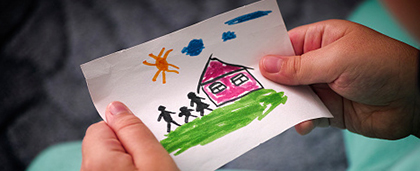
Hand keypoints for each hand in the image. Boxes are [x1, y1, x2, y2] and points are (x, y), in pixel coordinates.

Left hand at [81, 101, 178, 169]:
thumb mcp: (154, 159)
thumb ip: (133, 131)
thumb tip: (115, 107)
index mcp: (98, 160)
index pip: (102, 125)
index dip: (126, 130)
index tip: (145, 142)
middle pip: (104, 144)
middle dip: (128, 147)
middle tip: (151, 161)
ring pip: (110, 161)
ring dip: (129, 163)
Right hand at [259, 19, 419, 139]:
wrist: (414, 100)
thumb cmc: (381, 66)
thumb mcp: (337, 60)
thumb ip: (299, 67)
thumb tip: (266, 65)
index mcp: (321, 39)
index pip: (285, 44)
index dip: (266, 54)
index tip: (245, 65)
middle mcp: (319, 62)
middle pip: (284, 72)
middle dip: (271, 83)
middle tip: (252, 92)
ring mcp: (323, 86)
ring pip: (292, 95)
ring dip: (285, 104)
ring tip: (274, 110)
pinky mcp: (329, 109)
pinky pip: (306, 114)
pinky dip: (301, 120)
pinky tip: (303, 124)